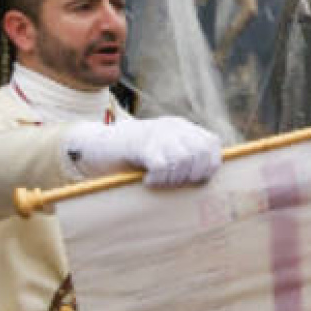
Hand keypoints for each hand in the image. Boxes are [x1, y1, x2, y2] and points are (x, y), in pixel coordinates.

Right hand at [65, 118, 222, 187]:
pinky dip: (158, 179)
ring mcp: (157, 134)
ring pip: (184, 160)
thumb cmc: (133, 156)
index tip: (197, 180)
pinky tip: (148, 181)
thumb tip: (208, 180)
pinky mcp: (141, 144)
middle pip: (201, 153)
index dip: (210, 165)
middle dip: (192, 175)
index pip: (212, 143)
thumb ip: (186, 159)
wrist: (98, 145)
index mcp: (182, 127)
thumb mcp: (164, 151)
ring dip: (174, 179)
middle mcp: (172, 127)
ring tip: (160, 181)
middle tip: (174, 183)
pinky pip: (162, 165)